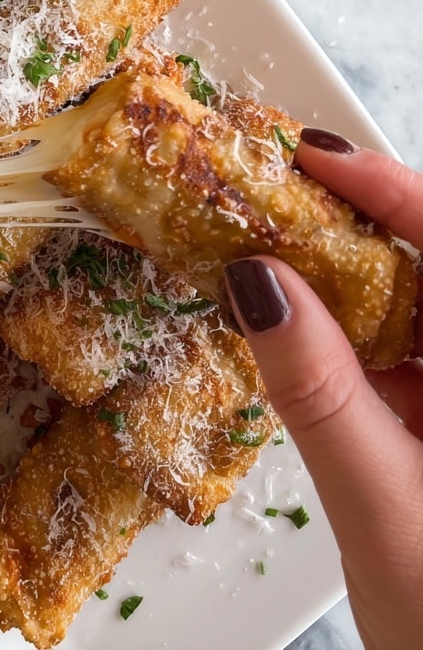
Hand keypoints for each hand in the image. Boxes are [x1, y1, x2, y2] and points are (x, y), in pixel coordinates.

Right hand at [224, 130, 422, 649]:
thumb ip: (320, 395)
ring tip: (267, 252)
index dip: (388, 189)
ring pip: (416, 306)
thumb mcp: (384, 510)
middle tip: (267, 194)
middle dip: (351, 224)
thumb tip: (258, 285)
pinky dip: (350, 333)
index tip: (310, 155)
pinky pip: (405, 352)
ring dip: (343, 279)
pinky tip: (301, 330)